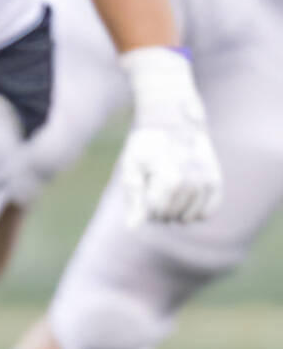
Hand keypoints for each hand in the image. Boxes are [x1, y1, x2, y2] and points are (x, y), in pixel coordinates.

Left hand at [117, 47, 222, 223]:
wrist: (172, 121)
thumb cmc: (146, 145)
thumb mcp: (132, 168)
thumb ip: (134, 198)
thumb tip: (133, 227)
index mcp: (171, 176)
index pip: (156, 213)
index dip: (144, 206)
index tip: (142, 187)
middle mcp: (194, 179)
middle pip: (172, 217)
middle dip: (158, 210)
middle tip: (153, 188)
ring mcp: (209, 180)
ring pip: (190, 218)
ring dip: (176, 212)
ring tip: (168, 191)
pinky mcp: (216, 181)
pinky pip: (209, 212)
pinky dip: (196, 212)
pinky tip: (184, 199)